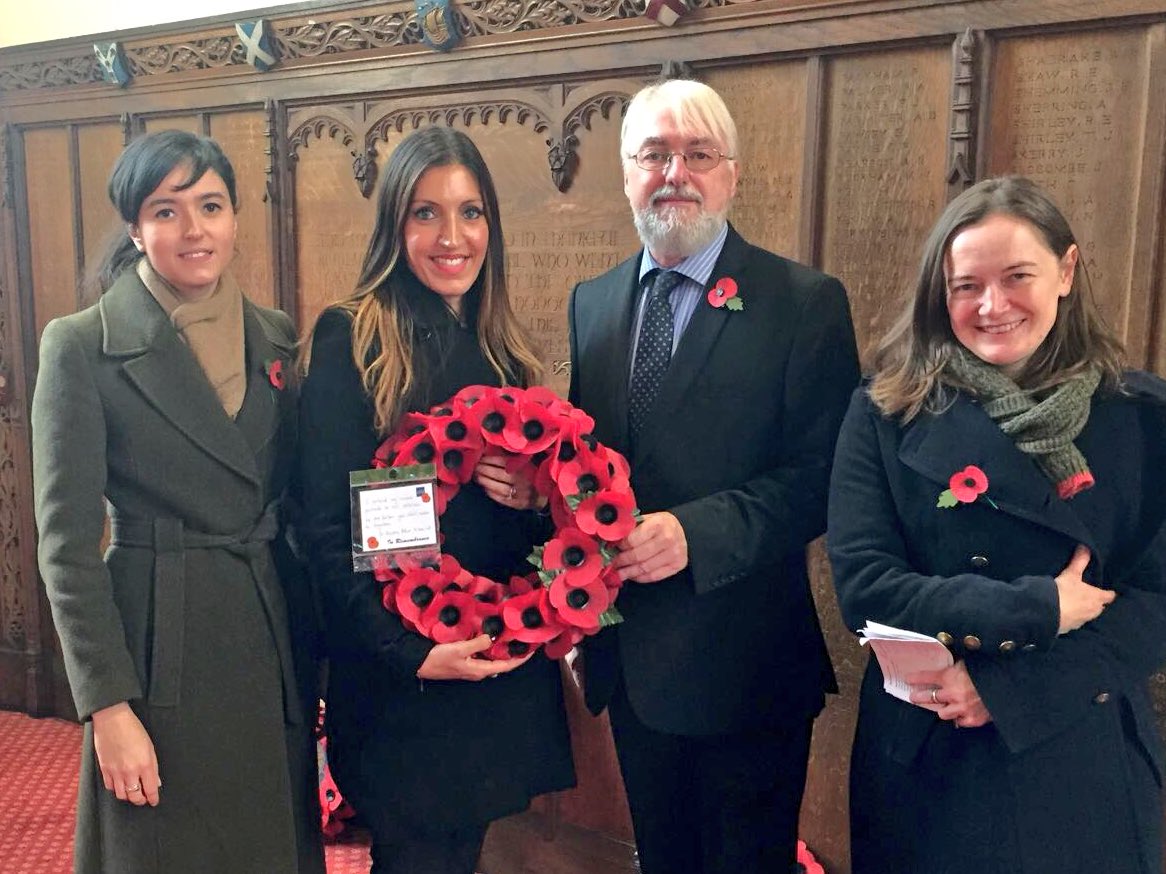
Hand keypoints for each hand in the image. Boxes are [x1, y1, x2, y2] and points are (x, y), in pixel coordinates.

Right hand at [91, 701, 160, 805]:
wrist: (112, 720)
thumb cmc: (134, 730)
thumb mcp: (150, 746)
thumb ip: (153, 766)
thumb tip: (156, 781)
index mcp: (145, 765)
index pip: (151, 789)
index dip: (153, 798)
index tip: (154, 801)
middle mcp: (130, 772)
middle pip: (135, 797)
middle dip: (141, 800)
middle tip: (144, 799)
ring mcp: (115, 772)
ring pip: (121, 795)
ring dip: (128, 797)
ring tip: (132, 793)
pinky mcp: (104, 769)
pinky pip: (110, 787)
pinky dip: (116, 789)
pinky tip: (120, 785)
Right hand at [416, 634, 532, 680]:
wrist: (419, 663)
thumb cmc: (438, 658)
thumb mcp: (459, 649)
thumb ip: (478, 644)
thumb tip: (493, 637)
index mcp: (480, 670)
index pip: (507, 665)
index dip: (521, 658)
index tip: (534, 649)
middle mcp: (479, 670)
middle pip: (502, 662)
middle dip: (514, 651)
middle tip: (524, 638)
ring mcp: (472, 666)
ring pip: (493, 657)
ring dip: (502, 648)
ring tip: (512, 635)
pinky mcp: (465, 660)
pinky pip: (483, 653)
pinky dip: (490, 646)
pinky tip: (491, 635)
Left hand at [474, 455, 545, 510]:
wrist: (544, 495)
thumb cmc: (532, 476)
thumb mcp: (526, 464)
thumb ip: (511, 458)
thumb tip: (490, 452)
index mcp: (523, 467)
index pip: (501, 461)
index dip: (488, 460)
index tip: (480, 459)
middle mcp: (521, 479)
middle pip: (496, 473)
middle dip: (483, 470)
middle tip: (475, 468)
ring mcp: (519, 492)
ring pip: (497, 487)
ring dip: (484, 481)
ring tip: (477, 477)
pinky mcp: (517, 503)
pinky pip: (500, 498)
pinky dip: (491, 493)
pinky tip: (485, 488)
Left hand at [612, 512, 687, 582]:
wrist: (681, 530)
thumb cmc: (660, 524)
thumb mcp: (646, 519)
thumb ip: (631, 528)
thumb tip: (610, 540)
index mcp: (658, 524)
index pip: (632, 540)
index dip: (620, 547)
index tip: (612, 549)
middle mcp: (668, 539)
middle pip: (637, 556)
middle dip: (621, 561)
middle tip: (612, 563)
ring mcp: (675, 553)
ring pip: (645, 568)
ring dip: (628, 572)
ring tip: (618, 573)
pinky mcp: (677, 565)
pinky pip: (654, 576)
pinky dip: (640, 578)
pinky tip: (632, 575)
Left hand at [907, 662, 991, 727]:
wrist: (1008, 687)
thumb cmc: (987, 672)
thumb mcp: (969, 663)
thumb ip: (956, 666)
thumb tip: (947, 662)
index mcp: (951, 676)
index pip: (926, 677)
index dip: (915, 678)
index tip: (907, 679)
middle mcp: (953, 693)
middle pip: (928, 698)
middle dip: (919, 697)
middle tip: (913, 697)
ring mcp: (962, 708)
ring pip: (942, 713)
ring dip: (943, 709)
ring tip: (943, 706)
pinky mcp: (973, 719)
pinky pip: (959, 721)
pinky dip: (960, 717)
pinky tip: (961, 713)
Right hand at [1055, 544, 1114, 633]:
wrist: (1047, 612)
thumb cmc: (1064, 592)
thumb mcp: (1071, 574)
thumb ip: (1079, 561)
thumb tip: (1085, 546)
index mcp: (1096, 598)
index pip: (1109, 596)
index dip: (1109, 593)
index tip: (1109, 592)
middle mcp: (1093, 611)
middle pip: (1100, 607)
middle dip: (1097, 603)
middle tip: (1091, 597)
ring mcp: (1082, 621)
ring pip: (1088, 615)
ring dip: (1085, 611)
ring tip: (1077, 605)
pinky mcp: (1070, 628)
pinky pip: (1075, 622)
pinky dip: (1073, 618)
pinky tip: (1065, 614)